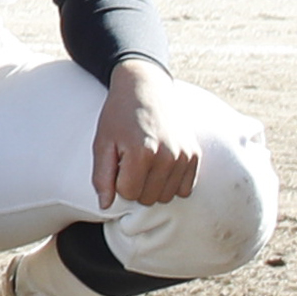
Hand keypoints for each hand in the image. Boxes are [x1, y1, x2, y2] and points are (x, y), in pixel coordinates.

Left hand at [93, 62, 200, 207]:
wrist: (145, 88)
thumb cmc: (119, 116)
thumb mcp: (102, 142)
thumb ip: (101, 177)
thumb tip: (104, 206)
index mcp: (141, 153)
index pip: (127, 193)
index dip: (117, 182)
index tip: (117, 164)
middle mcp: (167, 157)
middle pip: (148, 198)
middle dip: (134, 186)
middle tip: (130, 163)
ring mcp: (184, 156)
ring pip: (166, 197)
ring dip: (152, 187)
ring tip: (144, 164)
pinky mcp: (195, 156)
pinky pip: (184, 189)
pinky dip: (171, 184)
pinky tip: (160, 166)